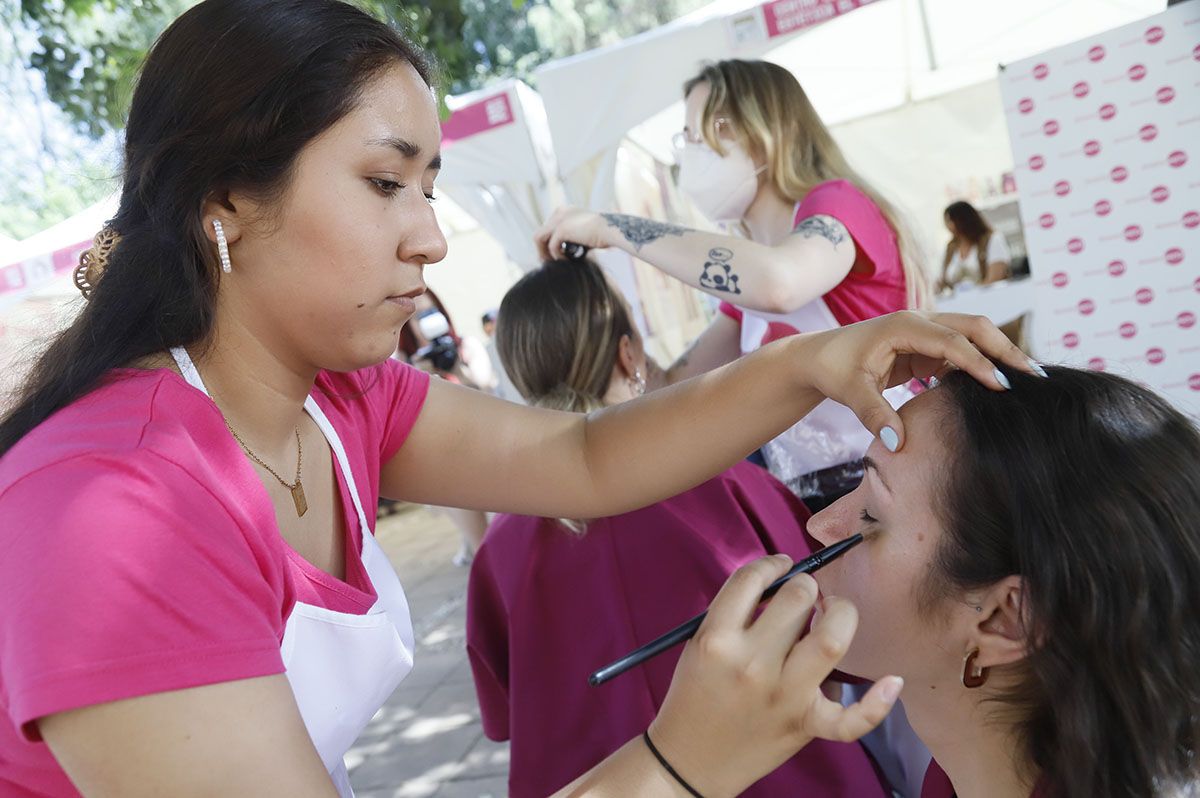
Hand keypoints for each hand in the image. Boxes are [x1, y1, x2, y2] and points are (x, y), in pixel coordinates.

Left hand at [534, 206, 610, 261]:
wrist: (612, 230)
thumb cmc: (605, 234)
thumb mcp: (585, 233)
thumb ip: (573, 238)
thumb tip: (565, 251)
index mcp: (566, 210)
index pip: (548, 227)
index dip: (547, 242)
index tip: (552, 256)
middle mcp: (560, 212)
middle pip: (541, 232)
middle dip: (542, 249)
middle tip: (548, 263)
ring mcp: (560, 219)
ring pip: (539, 238)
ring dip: (544, 253)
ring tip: (553, 264)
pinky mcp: (562, 229)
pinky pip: (552, 246)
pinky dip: (557, 256)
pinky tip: (567, 261)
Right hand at [646, 556, 902, 797]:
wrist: (688, 760)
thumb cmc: (694, 695)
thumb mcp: (700, 644)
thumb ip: (733, 613)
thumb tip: (782, 581)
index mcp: (717, 639)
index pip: (752, 579)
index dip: (772, 563)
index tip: (780, 566)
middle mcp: (752, 663)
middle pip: (797, 597)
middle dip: (805, 586)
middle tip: (804, 596)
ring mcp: (782, 696)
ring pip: (831, 638)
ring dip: (839, 614)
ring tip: (832, 613)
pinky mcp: (804, 725)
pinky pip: (851, 719)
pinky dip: (876, 704)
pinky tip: (892, 681)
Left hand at [792, 310, 1037, 450]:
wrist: (818, 357)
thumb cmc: (833, 369)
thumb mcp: (850, 392)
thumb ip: (874, 414)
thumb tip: (898, 443)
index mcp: (904, 326)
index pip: (953, 342)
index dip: (979, 363)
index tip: (1003, 386)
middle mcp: (920, 321)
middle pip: (975, 327)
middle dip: (1006, 350)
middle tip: (1036, 377)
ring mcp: (926, 331)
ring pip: (973, 336)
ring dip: (999, 355)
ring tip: (1029, 382)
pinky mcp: (927, 346)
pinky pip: (962, 351)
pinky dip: (982, 364)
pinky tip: (1001, 386)